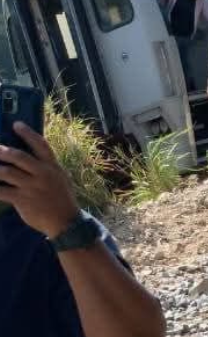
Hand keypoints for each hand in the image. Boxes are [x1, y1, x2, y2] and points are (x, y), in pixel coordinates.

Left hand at [0, 123, 81, 237]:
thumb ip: (46, 167)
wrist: (65, 221)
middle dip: (3, 150)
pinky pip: (1, 191)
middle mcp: (42, 174)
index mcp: (52, 166)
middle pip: (19, 157)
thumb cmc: (61, 197)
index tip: (16, 124)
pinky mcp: (21, 200)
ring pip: (7, 172)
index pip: (40, 145)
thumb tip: (30, 155)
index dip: (28, 133)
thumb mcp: (60, 178)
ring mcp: (31, 187)